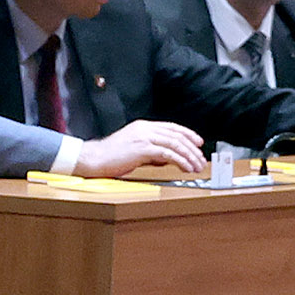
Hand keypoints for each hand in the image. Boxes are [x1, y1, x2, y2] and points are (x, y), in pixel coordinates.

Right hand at [71, 121, 203, 178]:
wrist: (93, 159)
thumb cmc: (110, 157)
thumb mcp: (133, 150)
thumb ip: (150, 151)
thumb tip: (166, 159)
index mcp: (143, 126)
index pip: (172, 127)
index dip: (188, 134)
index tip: (198, 143)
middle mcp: (145, 129)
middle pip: (176, 135)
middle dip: (192, 148)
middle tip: (201, 159)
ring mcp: (143, 138)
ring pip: (175, 143)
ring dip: (189, 155)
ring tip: (196, 166)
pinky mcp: (142, 149)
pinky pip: (167, 154)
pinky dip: (180, 160)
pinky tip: (185, 168)